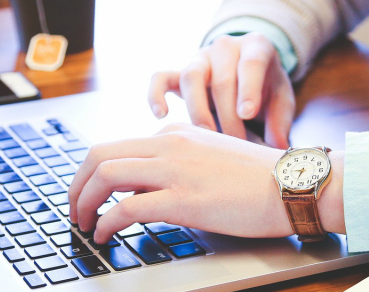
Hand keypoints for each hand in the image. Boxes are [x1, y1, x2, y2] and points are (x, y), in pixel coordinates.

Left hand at [67, 123, 344, 241]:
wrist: (294, 184)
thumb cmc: (261, 179)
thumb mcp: (211, 158)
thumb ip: (178, 165)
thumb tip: (144, 190)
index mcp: (176, 134)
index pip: (118, 146)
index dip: (93, 173)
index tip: (89, 194)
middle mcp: (170, 144)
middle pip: (100, 154)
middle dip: (76, 184)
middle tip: (74, 209)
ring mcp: (175, 170)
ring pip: (106, 175)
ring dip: (83, 201)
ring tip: (83, 223)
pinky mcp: (183, 199)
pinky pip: (126, 207)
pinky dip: (106, 222)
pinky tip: (105, 235)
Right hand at [148, 33, 295, 148]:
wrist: (248, 70)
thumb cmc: (267, 87)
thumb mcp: (282, 99)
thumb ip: (281, 121)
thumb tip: (277, 147)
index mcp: (256, 46)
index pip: (250, 63)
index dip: (248, 89)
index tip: (247, 114)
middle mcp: (225, 47)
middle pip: (221, 79)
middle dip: (228, 116)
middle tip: (236, 144)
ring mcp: (200, 58)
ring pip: (191, 77)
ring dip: (198, 111)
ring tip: (207, 137)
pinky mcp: (180, 72)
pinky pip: (161, 78)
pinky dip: (156, 94)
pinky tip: (161, 115)